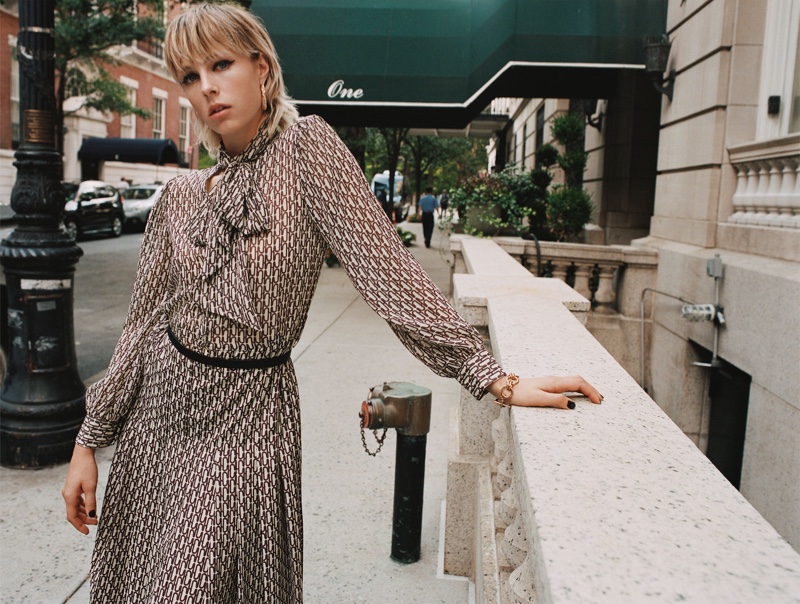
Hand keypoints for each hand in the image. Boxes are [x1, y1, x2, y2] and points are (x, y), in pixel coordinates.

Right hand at [62, 444, 98, 534]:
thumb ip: (91, 502)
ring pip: (75, 507)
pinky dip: (83, 506)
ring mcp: (69, 491)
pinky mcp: (73, 487)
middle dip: (84, 519)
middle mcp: (67, 495)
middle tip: (96, 523)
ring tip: (95, 516)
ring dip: (84, 513)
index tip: (87, 532)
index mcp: (69, 497)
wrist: (82, 454)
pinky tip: (89, 507)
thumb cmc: (87, 469)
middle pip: (73, 513)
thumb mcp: (91, 486)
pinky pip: (76, 501)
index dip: (79, 526)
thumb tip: (92, 516)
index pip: (72, 517)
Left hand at [488, 374, 602, 408]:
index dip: (591, 392)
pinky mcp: (547, 385)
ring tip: (593, 398)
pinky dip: (577, 389)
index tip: (598, 402)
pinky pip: (567, 384)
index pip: (579, 383)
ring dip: (585, 388)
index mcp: (555, 383)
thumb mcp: (538, 399)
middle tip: (601, 400)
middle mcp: (555, 380)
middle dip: (591, 389)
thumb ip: (556, 401)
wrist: (505, 387)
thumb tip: (573, 405)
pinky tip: (577, 395)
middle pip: (579, 381)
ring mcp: (551, 382)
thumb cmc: (520, 395)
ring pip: (573, 382)